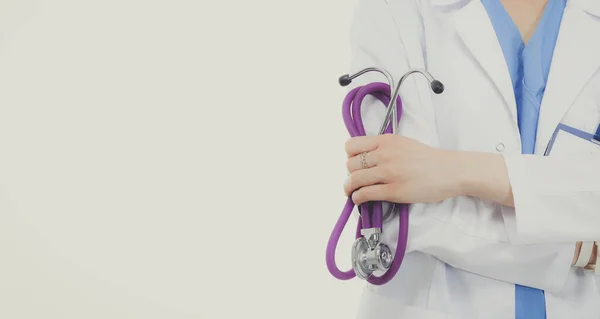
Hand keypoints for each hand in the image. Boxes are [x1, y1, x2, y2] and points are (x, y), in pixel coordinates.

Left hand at [343, 134, 463, 205]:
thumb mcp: (403, 143)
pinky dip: (357, 198)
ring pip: (354, 180)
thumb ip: (384, 147)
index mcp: (386, 141)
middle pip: (351, 164)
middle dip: (350, 174)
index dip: (350, 156)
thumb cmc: (429, 159)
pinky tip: (360, 200)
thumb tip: (365, 158)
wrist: (450, 171)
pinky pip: (365, 194)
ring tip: (352, 192)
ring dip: (349, 188)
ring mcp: (389, 173)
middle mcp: (384, 154)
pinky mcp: (393, 191)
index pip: (352, 145)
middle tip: (356, 180)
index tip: (355, 163)